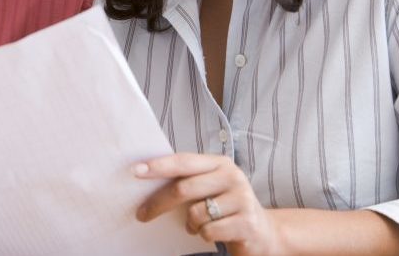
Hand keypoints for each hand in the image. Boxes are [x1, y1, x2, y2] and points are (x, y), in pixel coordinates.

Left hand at [134, 153, 285, 255]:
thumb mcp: (209, 188)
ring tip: (197, 225)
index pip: (184, 162)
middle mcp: (232, 176)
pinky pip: (208, 231)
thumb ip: (187, 182)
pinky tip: (212, 232)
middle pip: (184, 188)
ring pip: (195, 214)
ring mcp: (242, 199)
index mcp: (220, 163)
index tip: (135, 171)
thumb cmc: (225, 208)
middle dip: (158, 203)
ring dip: (190, 224)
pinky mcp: (247, 223)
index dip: (159, 166)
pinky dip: (204, 235)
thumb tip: (147, 182)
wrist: (262, 232)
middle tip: (142, 214)